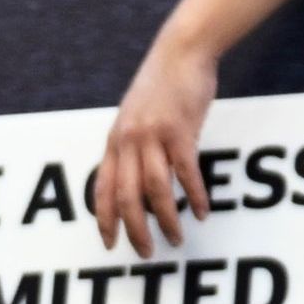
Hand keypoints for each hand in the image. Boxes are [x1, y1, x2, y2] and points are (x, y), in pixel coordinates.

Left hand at [89, 39, 225, 256]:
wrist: (181, 51)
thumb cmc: (161, 84)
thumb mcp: (135, 116)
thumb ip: (132, 145)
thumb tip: (137, 180)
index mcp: (115, 140)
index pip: (102, 188)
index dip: (104, 219)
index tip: (110, 243)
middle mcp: (129, 140)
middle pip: (127, 197)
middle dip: (135, 230)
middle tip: (146, 252)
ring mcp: (153, 135)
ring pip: (155, 189)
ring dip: (166, 218)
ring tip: (176, 237)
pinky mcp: (180, 129)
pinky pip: (186, 171)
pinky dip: (195, 195)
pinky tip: (202, 210)